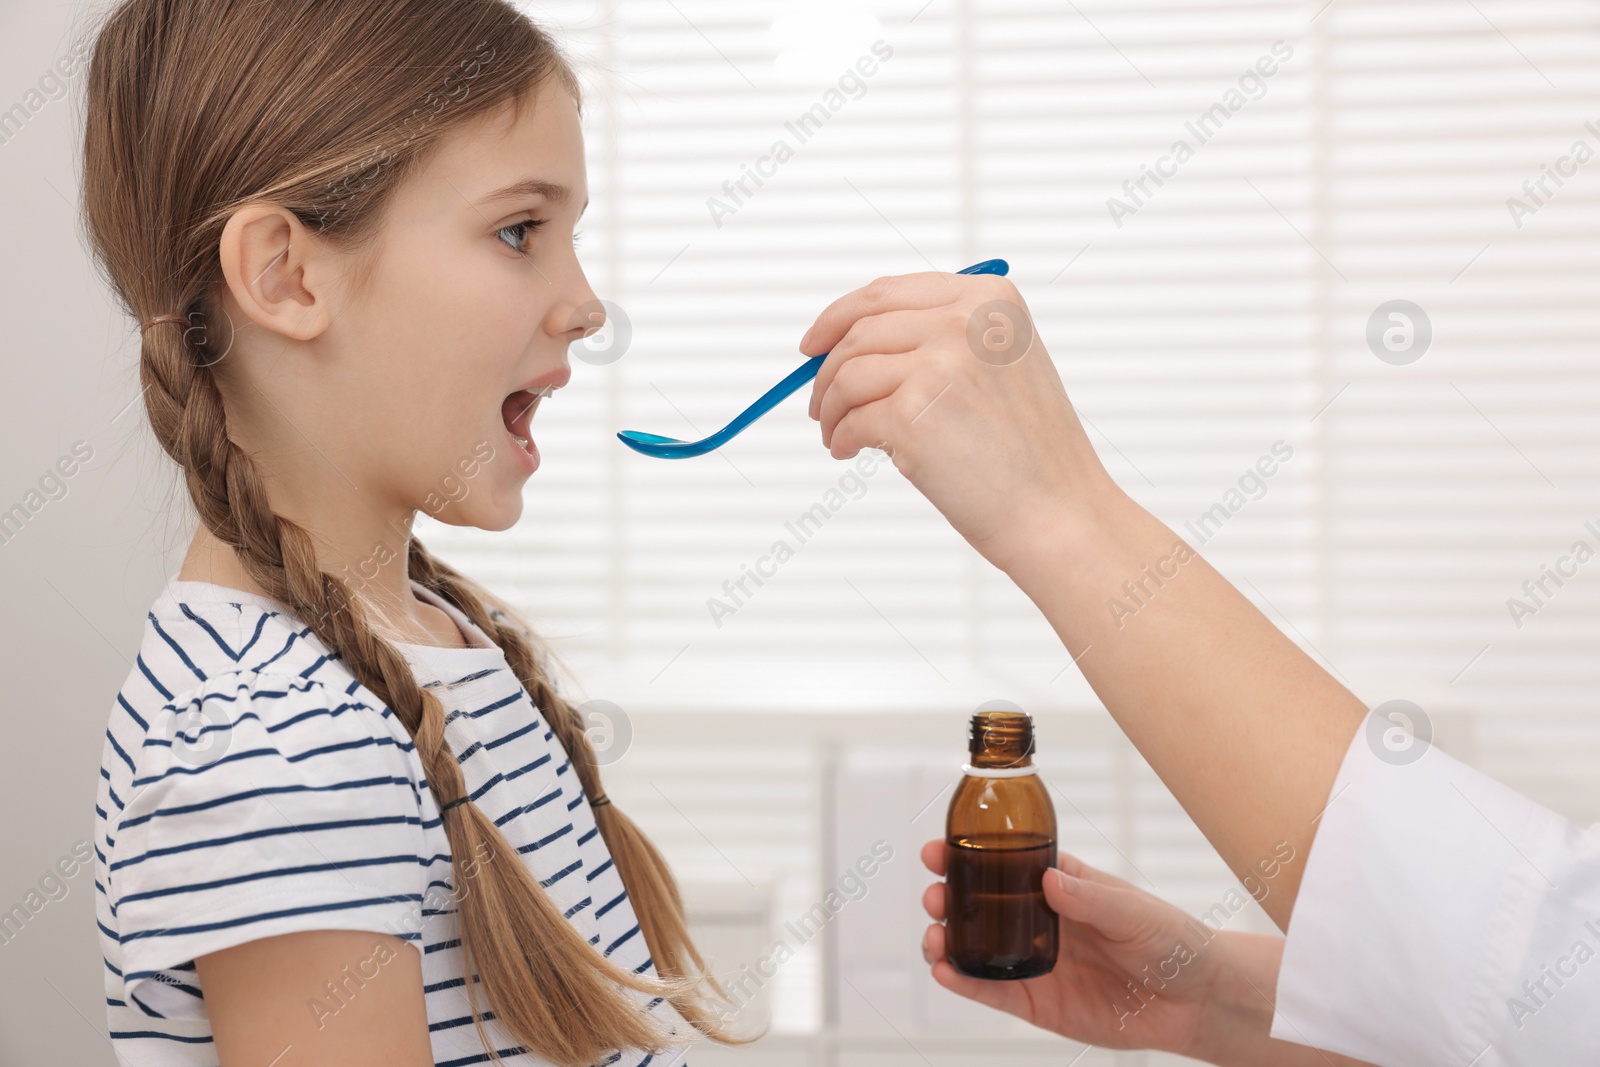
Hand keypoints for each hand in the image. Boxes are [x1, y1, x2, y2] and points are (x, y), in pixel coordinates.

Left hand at [802, 270, 1118, 572]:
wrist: (1057, 513)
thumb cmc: (1027, 453)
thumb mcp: (1000, 367)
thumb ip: (941, 339)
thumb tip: (847, 341)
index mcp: (988, 299)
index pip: (887, 293)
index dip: (838, 317)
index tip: (812, 344)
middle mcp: (965, 320)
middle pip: (859, 331)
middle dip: (827, 371)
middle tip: (818, 405)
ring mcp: (940, 364)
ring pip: (848, 375)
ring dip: (830, 408)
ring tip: (836, 435)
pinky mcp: (914, 413)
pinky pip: (852, 419)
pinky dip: (841, 437)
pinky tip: (848, 451)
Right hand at [919, 839, 1232, 1059]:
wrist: (1196, 1000)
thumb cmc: (1173, 942)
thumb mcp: (1135, 911)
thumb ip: (1091, 899)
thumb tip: (1049, 880)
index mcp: (1061, 885)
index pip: (1004, 863)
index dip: (968, 854)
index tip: (938, 849)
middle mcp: (1040, 921)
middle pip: (979, 905)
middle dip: (948, 897)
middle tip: (935, 895)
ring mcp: (1035, 962)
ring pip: (977, 949)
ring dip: (947, 940)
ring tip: (935, 936)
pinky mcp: (1038, 1003)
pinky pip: (993, 992)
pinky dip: (965, 982)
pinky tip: (945, 971)